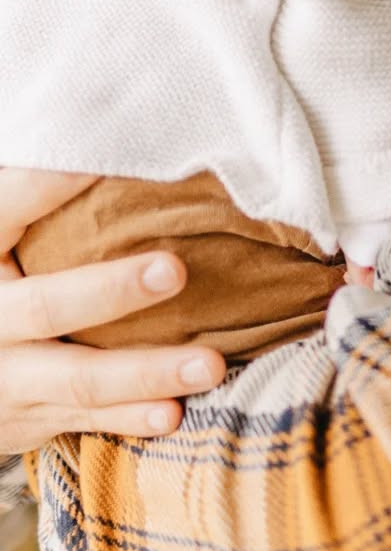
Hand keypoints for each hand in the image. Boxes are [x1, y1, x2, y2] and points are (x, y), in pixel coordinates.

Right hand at [0, 168, 225, 453]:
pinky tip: (173, 412)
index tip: (101, 165)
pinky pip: (85, 419)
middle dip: (108, 293)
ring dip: (146, 373)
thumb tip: (108, 131)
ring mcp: (5, 378)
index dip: (46, 185)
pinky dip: (130, 418)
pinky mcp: (26, 417)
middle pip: (44, 307)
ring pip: (77, 379)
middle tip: (174, 271)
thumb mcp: (3, 234)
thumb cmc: (1, 275)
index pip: (7, 207)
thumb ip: (37, 192)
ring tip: (210, 363)